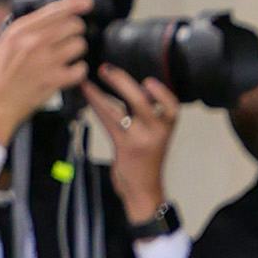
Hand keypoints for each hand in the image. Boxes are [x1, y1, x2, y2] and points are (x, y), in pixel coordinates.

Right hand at [0, 0, 89, 148]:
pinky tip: (71, 72)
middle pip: (72, 25)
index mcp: (21, 30)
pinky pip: (80, 69)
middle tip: (71, 38)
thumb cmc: (0, 75)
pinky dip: (79, 71)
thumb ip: (24, 30)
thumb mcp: (5, 43)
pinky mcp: (55, 79)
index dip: (74, 4)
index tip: (87, 1)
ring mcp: (46, 60)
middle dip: (76, 31)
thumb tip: (45, 19)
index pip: (53, 10)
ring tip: (68, 57)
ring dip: (78, 51)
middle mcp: (34, 41)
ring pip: (79, 45)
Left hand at [83, 64, 179, 218]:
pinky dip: (95, 104)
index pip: (171, 105)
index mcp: (168, 128)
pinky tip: (86, 93)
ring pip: (118, 111)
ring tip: (87, 78)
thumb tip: (126, 83)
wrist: (143, 189)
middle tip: (106, 69)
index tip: (148, 81)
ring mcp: (140, 141)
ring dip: (100, 93)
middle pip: (141, 102)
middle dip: (121, 82)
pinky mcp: (123, 147)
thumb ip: (146, 111)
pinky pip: (107, 121)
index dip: (161, 92)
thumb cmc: (146, 158)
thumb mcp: (155, 134)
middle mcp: (157, 134)